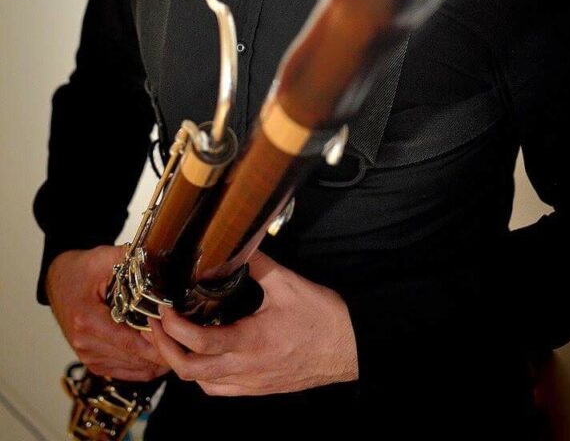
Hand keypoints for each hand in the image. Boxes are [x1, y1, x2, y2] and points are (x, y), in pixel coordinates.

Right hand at [46, 245, 169, 380]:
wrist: (59, 282)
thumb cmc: (80, 271)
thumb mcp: (103, 258)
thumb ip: (132, 259)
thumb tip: (161, 258)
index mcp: (88, 321)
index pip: (132, 343)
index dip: (161, 340)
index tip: (182, 330)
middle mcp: (86, 344)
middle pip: (137, 358)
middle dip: (166, 349)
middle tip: (189, 336)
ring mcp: (89, 357)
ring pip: (135, 369)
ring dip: (158, 359)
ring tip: (180, 342)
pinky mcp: (94, 363)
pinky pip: (127, 372)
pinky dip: (147, 365)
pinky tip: (163, 351)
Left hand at [148, 250, 357, 395]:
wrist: (350, 347)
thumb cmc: (323, 318)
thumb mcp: (289, 283)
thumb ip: (258, 264)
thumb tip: (239, 244)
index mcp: (251, 342)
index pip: (200, 343)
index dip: (174, 328)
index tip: (163, 310)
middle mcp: (246, 368)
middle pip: (190, 371)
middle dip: (165, 348)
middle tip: (155, 324)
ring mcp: (252, 382)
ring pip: (202, 384)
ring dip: (181, 363)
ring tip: (172, 338)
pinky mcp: (259, 387)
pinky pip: (220, 389)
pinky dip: (202, 375)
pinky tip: (204, 356)